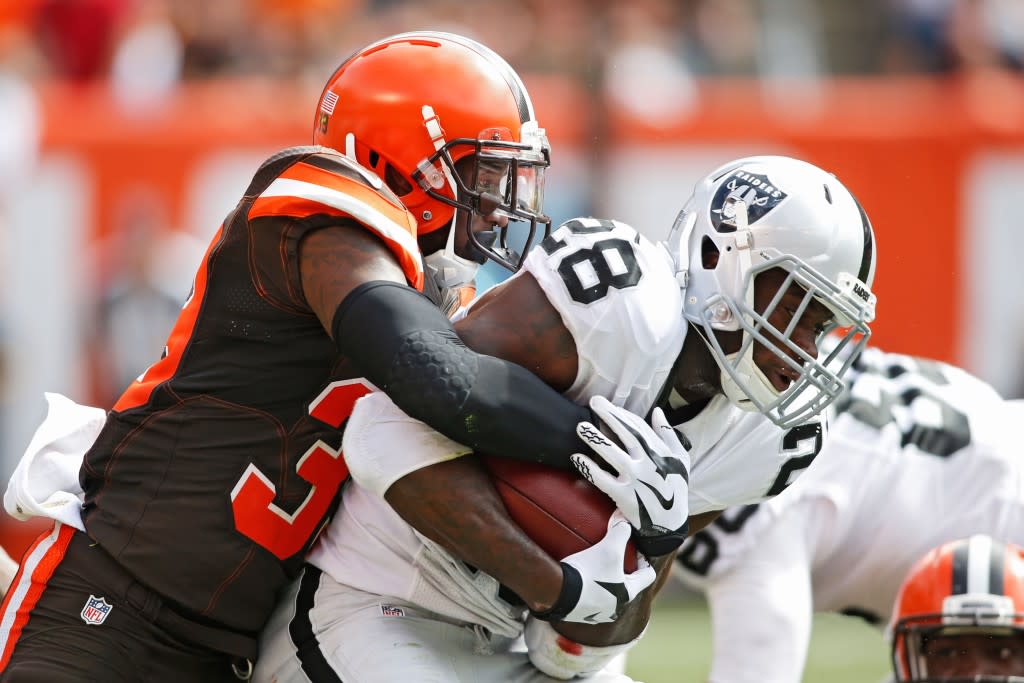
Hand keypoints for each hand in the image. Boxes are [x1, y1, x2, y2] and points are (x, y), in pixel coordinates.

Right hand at [532, 512, 654, 624]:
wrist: (558, 592)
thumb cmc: (589, 571)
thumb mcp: (608, 547)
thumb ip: (620, 531)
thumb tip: (625, 520)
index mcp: (627, 593)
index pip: (647, 576)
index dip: (645, 562)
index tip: (636, 554)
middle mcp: (615, 608)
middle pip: (626, 587)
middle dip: (622, 573)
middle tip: (613, 559)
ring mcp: (597, 615)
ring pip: (606, 597)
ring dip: (604, 585)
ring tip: (594, 569)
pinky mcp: (579, 616)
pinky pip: (586, 602)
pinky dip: (586, 592)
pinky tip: (576, 581)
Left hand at [572, 395, 690, 556]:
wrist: (669, 524)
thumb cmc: (675, 487)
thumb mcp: (680, 459)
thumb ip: (668, 434)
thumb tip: (657, 411)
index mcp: (660, 452)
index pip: (638, 427)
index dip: (621, 414)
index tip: (607, 405)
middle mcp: (648, 464)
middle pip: (625, 434)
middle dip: (609, 416)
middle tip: (593, 401)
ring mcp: (635, 480)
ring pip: (612, 454)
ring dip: (595, 439)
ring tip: (580, 426)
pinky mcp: (623, 496)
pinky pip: (603, 480)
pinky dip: (589, 468)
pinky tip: (576, 457)